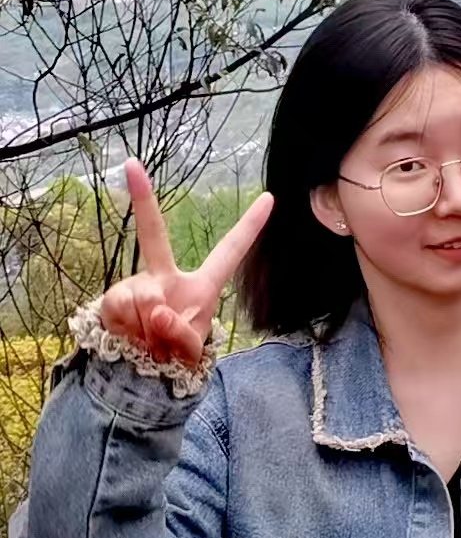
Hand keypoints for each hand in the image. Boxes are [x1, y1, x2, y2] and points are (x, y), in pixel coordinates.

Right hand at [100, 160, 273, 367]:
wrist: (139, 373)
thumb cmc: (174, 356)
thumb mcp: (189, 351)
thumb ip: (181, 334)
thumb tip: (157, 310)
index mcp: (202, 285)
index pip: (230, 251)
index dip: (250, 226)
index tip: (270, 198)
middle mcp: (167, 277)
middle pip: (153, 235)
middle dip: (142, 199)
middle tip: (131, 165)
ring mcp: (138, 284)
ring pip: (144, 296)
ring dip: (148, 329)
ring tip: (151, 344)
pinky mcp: (114, 297)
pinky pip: (122, 308)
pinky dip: (129, 329)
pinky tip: (132, 338)